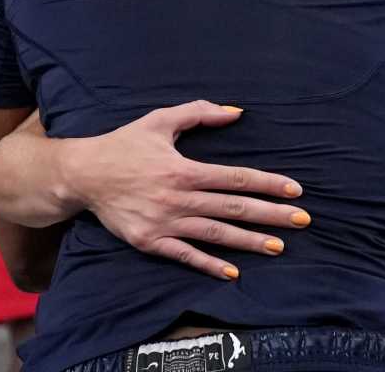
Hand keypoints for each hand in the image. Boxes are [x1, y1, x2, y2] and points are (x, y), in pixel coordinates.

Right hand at [60, 101, 308, 280]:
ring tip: (279, 247)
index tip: (296, 190)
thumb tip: (236, 111)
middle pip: (235, 208)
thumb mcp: (160, 120)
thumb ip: (199, 113)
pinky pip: (185, 255)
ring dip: (249, 242)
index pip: (238, 178)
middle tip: (302, 220)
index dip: (270, 184)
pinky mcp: (149, 241)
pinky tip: (233, 272)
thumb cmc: (124, 144)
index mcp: (185, 169)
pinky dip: (209, 265)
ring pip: (216, 234)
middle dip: (271, 215)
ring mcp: (164, 222)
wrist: (81, 175)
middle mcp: (179, 198)